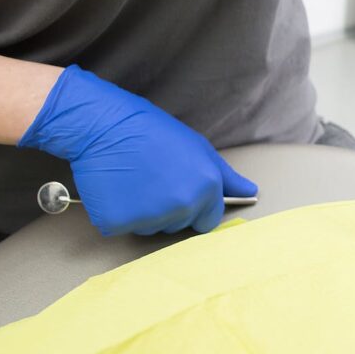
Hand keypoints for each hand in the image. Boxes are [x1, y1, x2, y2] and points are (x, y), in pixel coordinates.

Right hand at [19, 65, 257, 235]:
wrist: (104, 124)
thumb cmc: (152, 131)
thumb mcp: (198, 147)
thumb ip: (225, 176)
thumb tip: (250, 192)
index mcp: (205, 190)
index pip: (208, 221)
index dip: (195, 207)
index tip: (180, 190)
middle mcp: (181, 207)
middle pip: (179, 225)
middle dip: (169, 208)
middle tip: (154, 178)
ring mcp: (148, 218)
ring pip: (151, 228)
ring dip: (144, 212)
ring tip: (135, 180)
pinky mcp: (116, 223)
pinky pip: (121, 227)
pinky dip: (117, 213)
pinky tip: (116, 187)